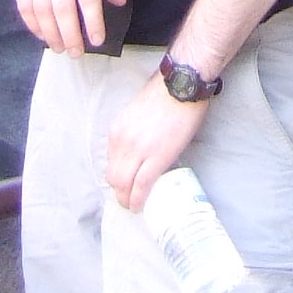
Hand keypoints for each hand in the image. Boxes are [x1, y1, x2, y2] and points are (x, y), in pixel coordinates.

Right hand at [5, 0, 125, 53]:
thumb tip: (118, 2)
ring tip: (60, 48)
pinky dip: (32, 24)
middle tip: (77, 53)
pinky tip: (40, 34)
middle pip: (64, 10)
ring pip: (43, 12)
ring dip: (51, 35)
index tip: (97, 40)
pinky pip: (24, 5)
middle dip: (71, 36)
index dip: (93, 22)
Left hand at [104, 72, 208, 211]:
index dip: (118, 175)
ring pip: (123, 184)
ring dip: (126, 198)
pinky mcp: (157, 158)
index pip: (110, 161)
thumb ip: (133, 131)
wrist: (181, 86)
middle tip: (127, 198)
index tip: (125, 181)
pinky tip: (139, 206)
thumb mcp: (137, 113)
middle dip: (119, 191)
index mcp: (117, 130)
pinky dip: (138, 200)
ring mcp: (138, 151)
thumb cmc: (164, 93)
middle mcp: (122, 142)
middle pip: (113, 177)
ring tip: (133, 205)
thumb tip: (139, 146)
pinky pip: (141, 186)